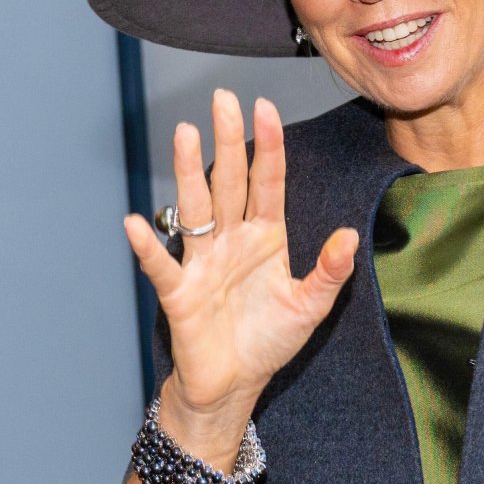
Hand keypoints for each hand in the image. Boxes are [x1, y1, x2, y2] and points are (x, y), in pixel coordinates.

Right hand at [122, 91, 358, 429]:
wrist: (235, 384)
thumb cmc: (268, 341)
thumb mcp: (310, 307)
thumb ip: (330, 272)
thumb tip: (349, 238)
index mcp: (264, 236)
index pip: (266, 182)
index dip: (267, 146)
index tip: (265, 107)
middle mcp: (230, 239)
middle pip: (228, 181)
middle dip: (227, 140)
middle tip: (222, 99)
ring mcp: (203, 262)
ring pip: (195, 209)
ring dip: (188, 172)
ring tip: (183, 134)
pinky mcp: (180, 293)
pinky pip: (162, 265)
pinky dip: (148, 246)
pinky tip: (135, 223)